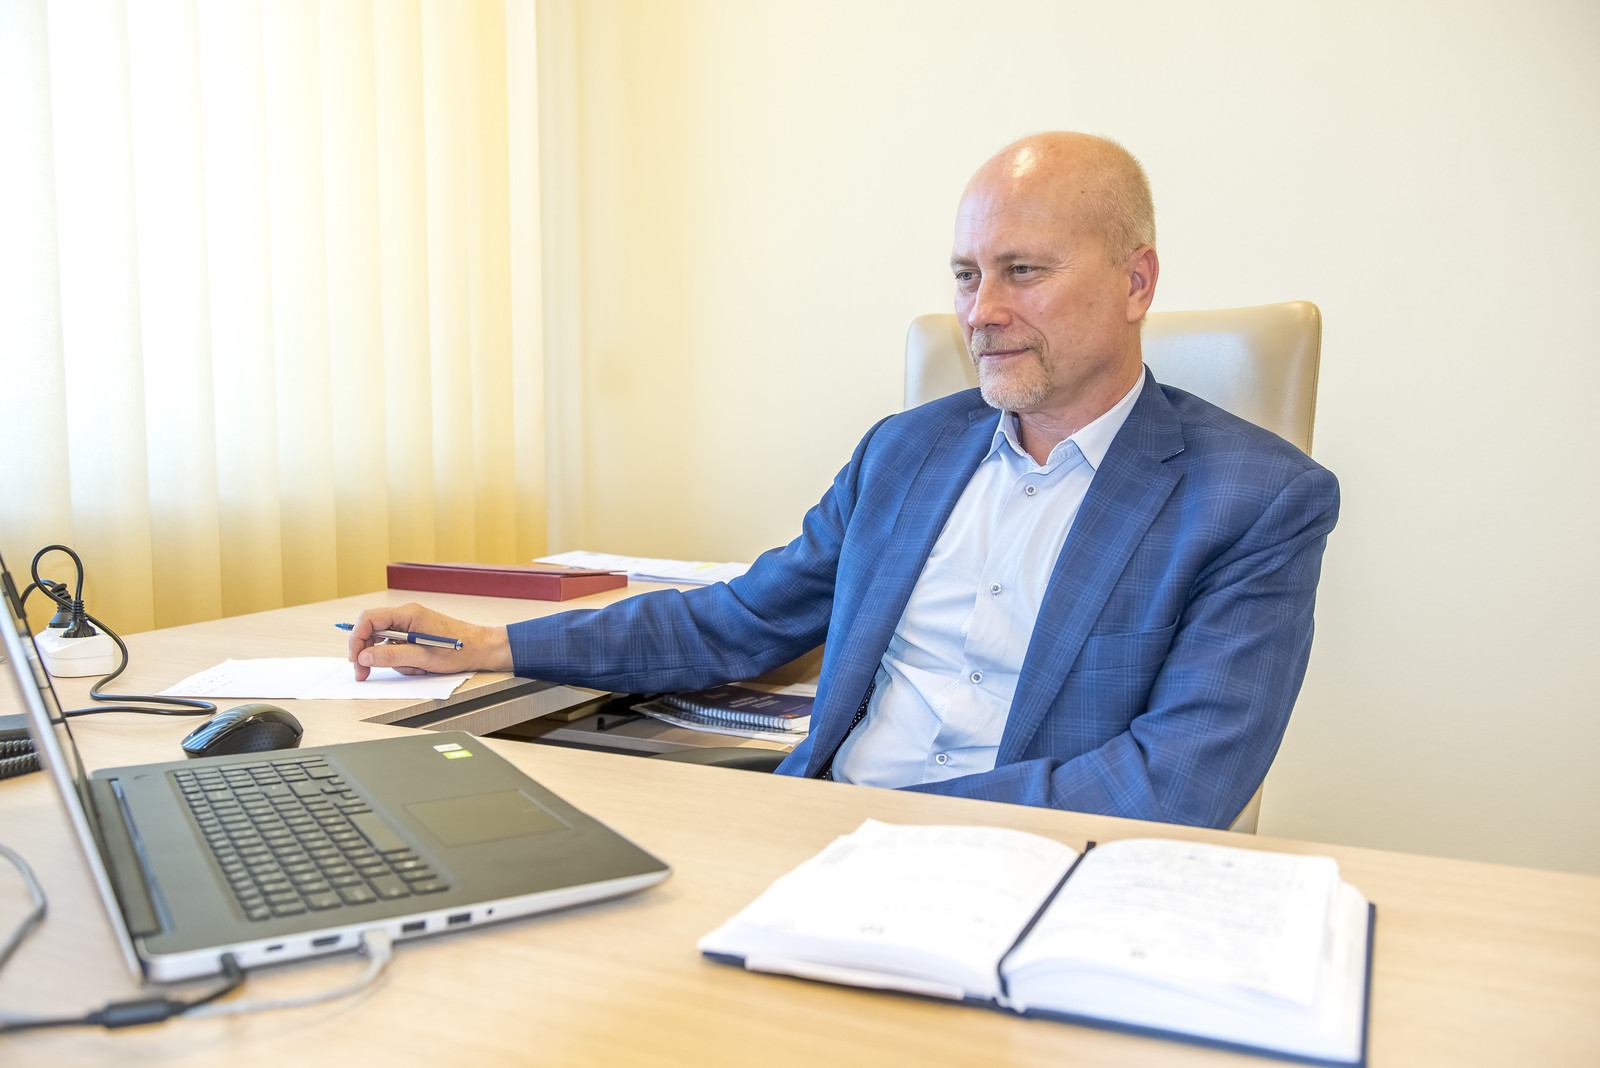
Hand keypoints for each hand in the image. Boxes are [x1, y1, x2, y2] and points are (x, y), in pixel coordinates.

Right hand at [346, 602, 513, 680]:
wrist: (483, 649)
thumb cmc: (460, 649)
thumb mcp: (422, 658)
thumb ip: (391, 656)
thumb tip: (364, 657)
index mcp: (408, 614)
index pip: (369, 619)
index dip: (356, 639)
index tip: (355, 660)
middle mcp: (407, 616)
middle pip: (373, 630)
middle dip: (369, 654)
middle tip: (365, 674)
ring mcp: (411, 625)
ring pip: (385, 643)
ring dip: (394, 661)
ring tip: (416, 669)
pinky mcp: (416, 635)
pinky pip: (398, 647)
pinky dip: (404, 661)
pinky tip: (421, 667)